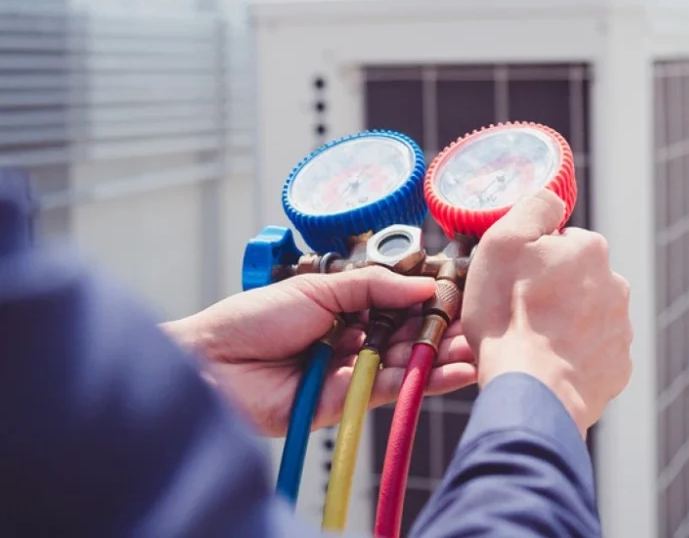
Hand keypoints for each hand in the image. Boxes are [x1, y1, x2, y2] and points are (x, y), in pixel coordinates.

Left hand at [163, 267, 476, 436]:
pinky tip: (449, 372)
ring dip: (439, 359)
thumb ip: (374, 287)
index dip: (428, 302)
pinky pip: (388, 392)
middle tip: (477, 327)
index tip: (459, 296)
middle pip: (405, 337)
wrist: (211, 362)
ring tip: (475, 351)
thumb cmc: (252, 318)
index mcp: (343, 309)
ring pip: (404, 366)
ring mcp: (349, 373)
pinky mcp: (344, 404)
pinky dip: (420, 382)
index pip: (397, 305)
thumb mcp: (320, 287)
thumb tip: (424, 285)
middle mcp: (351, 341)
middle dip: (441, 333)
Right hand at [461, 190, 632, 434]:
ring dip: (563, 324)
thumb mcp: (504, 241)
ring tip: (531, 343)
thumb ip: (534, 207)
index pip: (561, 241)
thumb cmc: (510, 314)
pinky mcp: (617, 368)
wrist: (532, 389)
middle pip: (575, 279)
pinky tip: (547, 364)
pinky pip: (592, 353)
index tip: (514, 280)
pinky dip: (572, 356)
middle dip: (552, 291)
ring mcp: (620, 329)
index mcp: (591, 250)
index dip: (533, 259)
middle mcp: (615, 284)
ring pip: (585, 316)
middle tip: (518, 313)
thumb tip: (553, 201)